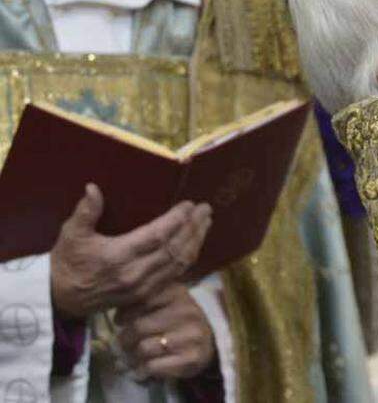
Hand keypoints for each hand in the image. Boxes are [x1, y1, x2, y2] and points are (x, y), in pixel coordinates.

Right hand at [50, 184, 211, 319]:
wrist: (61, 298)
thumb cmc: (68, 262)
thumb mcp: (71, 235)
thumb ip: (85, 212)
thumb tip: (93, 188)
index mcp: (118, 257)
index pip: (157, 237)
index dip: (176, 220)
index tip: (190, 204)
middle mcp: (134, 274)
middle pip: (174, 249)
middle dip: (193, 228)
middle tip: (206, 209)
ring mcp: (142, 287)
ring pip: (178, 264)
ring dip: (195, 242)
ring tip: (206, 222)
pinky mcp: (145, 295)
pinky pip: (174, 276)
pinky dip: (188, 259)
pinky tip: (195, 245)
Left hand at [116, 283, 215, 380]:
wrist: (209, 342)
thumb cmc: (179, 320)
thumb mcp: (166, 302)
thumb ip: (143, 301)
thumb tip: (116, 316)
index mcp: (178, 293)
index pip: (141, 300)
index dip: (125, 313)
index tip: (121, 321)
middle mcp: (187, 312)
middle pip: (138, 327)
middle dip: (125, 338)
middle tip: (124, 342)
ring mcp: (190, 336)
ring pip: (143, 348)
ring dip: (132, 356)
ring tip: (133, 356)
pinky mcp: (190, 358)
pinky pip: (152, 366)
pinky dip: (142, 369)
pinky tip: (143, 367)